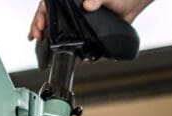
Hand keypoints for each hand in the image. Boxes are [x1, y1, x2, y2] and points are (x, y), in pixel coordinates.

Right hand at [29, 0, 154, 40]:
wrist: (135, 4)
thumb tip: (88, 5)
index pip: (50, 4)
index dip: (41, 14)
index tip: (40, 25)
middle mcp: (74, 9)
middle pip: (51, 17)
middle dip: (40, 27)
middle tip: (35, 37)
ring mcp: (79, 20)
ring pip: (59, 29)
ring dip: (48, 38)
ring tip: (41, 47)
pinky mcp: (87, 31)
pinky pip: (74, 40)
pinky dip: (67, 48)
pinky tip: (60, 54)